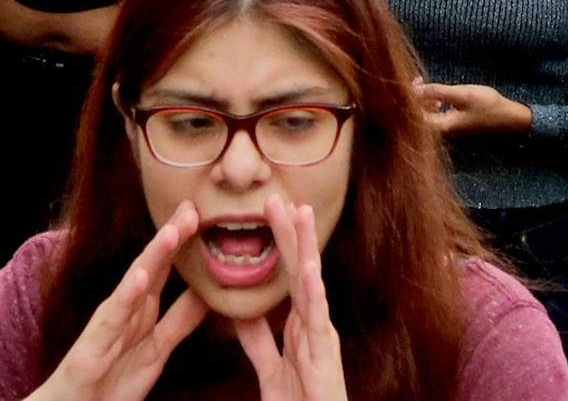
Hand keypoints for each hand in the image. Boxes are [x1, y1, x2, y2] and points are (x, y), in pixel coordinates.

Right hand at [36, 204, 208, 400]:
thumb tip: (209, 293)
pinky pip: (111, 320)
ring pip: (133, 285)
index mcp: (142, 308)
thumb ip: (180, 320)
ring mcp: (108, 325)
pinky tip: (140, 277)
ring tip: (174, 231)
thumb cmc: (111, 380)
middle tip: (192, 207)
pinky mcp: (92, 347)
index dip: (184, 240)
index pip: (165, 267)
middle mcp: (125, 309)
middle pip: (152, 265)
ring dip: (153, 256)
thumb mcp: (157, 347)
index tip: (203, 211)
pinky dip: (126, 297)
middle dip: (172, 236)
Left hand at [234, 196, 346, 400]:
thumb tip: (242, 310)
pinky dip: (314, 292)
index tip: (270, 210)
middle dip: (291, 233)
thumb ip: (259, 341)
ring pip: (312, 286)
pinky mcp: (324, 357)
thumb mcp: (272, 370)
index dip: (280, 243)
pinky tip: (310, 268)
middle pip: (301, 270)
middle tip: (278, 197)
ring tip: (301, 214)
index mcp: (301, 327)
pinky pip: (317, 321)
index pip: (289, 275)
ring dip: (307, 248)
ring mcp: (322, 339)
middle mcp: (315, 326)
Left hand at [415, 80, 532, 137]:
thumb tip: (414, 89)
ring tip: (424, 84)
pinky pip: (435, 115)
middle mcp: (441, 131)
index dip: (408, 100)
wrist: (509, 117)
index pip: (413, 117)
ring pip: (426, 115)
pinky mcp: (453, 124)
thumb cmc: (487, 105)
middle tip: (417, 80)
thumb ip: (438, 91)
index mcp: (441, 127)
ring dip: (422, 100)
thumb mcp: (462, 95)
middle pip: (417, 117)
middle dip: (414, 98)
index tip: (412, 82)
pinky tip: (438, 97)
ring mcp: (448, 128)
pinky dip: (432, 104)